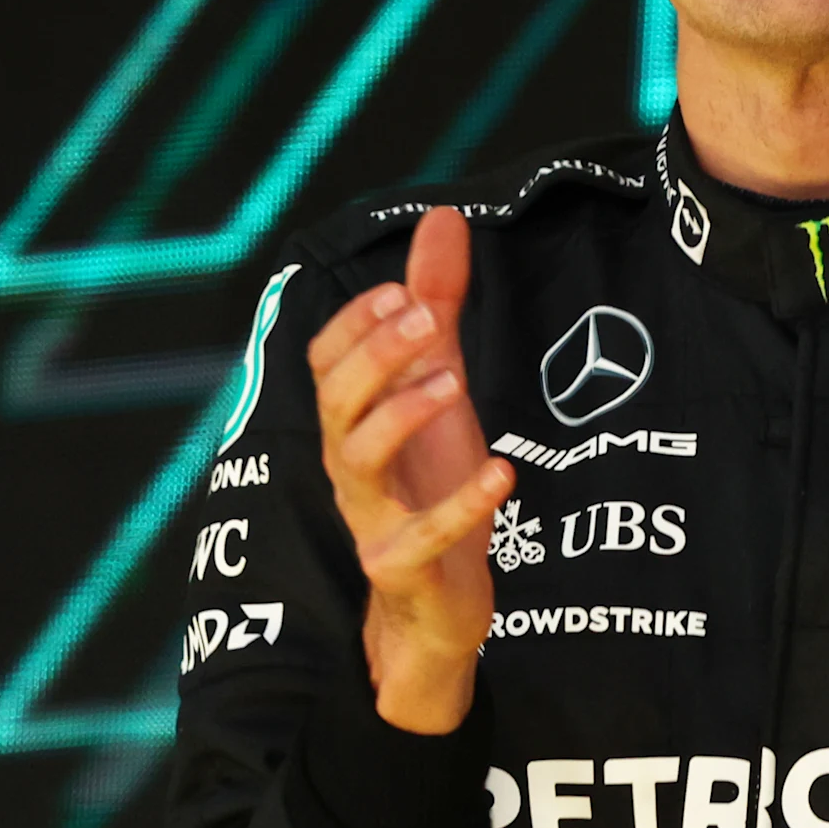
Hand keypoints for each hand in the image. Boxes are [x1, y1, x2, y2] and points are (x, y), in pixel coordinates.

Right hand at [305, 207, 507, 732]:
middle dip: (374, 356)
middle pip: (335, 402)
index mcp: (352, 423)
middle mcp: (351, 467)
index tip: (402, 289)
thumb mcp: (440, 390)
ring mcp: (372, 519)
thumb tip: (442, 218)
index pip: (325, 362)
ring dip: (402, 415)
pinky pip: (421, 538)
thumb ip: (437, 307)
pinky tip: (502, 474)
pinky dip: (462, 505)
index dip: (355, 323)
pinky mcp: (405, 570)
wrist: (435, 609)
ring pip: (360, 461)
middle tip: (423, 317)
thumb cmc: (432, 488)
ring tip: (452, 383)